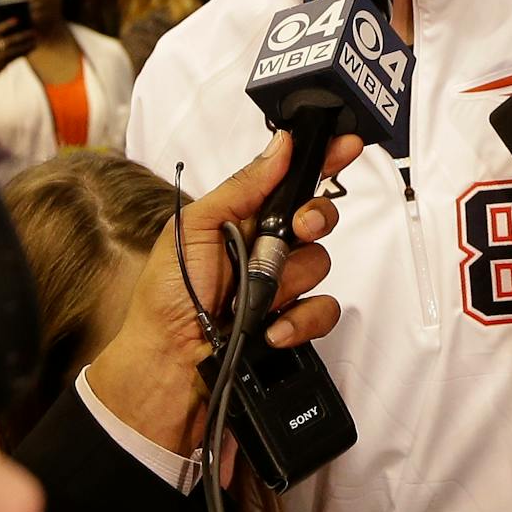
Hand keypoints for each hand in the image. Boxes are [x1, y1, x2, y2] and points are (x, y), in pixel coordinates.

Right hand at [0, 21, 37, 84]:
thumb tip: (16, 29)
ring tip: (35, 41)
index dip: (7, 24)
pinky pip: (16, 57)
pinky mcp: (2, 64)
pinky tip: (31, 48)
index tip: (17, 19)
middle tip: (33, 32)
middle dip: (22, 35)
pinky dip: (24, 52)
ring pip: (15, 50)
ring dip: (26, 45)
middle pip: (9, 40)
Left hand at [87, 130, 364, 455]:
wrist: (168, 367)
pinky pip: (323, 310)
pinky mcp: (292, 325)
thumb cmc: (167, 298)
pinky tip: (271, 330)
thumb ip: (241, 188)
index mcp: (238, 220)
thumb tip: (280, 146)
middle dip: (313, 219)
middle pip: (315, 219)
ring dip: (289, 279)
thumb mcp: (193, 229)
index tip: (344, 144)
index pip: (287, 181)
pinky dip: (299, 320)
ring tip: (256, 297)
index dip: (319, 160)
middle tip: (298, 229)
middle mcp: (263, 250)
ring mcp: (280, 288)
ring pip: (319, 264)